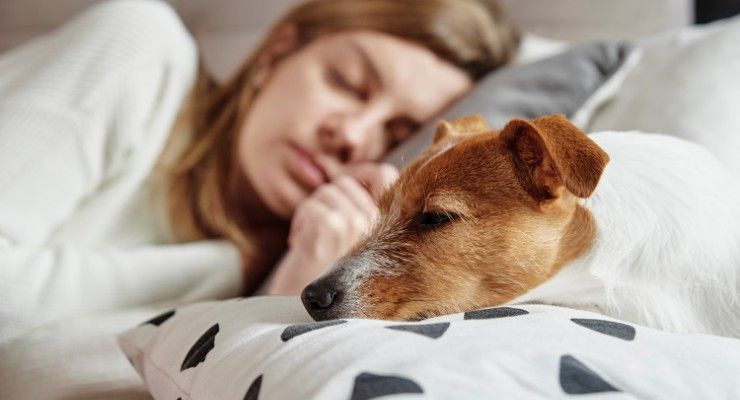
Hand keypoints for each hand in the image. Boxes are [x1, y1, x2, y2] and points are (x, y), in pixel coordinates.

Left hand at [267, 162, 397, 294]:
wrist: (307, 314)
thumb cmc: (327, 277)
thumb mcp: (353, 239)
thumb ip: (360, 208)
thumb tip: (356, 173)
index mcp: (389, 225)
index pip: (383, 173)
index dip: (358, 176)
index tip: (337, 203)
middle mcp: (379, 224)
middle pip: (346, 182)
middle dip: (324, 203)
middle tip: (318, 234)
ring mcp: (356, 225)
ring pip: (326, 192)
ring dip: (310, 214)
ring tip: (311, 242)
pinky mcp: (331, 228)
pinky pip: (311, 205)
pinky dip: (299, 223)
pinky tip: (301, 246)